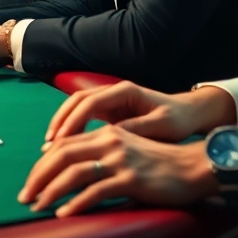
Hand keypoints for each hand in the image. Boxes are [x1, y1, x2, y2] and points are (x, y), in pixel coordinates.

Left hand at [18, 125, 215, 216]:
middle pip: (61, 155)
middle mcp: (109, 142)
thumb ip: (100, 155)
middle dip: (38, 176)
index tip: (30, 181)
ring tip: (38, 206)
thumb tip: (71, 172)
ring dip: (51, 191)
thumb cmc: (158, 163)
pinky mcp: (130, 179)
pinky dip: (76, 203)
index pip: (64, 145)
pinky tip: (64, 213)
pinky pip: (96, 192)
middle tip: (24, 196)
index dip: (42, 163)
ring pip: (74, 173)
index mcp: (106, 133)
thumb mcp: (126, 150)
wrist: (191, 167)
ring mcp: (120, 160)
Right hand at [44, 83, 234, 144]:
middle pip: (77, 100)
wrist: (189, 114)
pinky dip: (72, 129)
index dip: (73, 121)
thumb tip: (111, 137)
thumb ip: (137, 130)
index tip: (61, 140)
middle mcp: (114, 92)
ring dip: (62, 124)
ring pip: (77, 107)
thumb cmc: (177, 120)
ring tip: (50, 146)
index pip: (90, 102)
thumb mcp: (161, 127)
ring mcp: (110, 100)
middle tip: (49, 144)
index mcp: (125, 91)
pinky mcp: (110, 111)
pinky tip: (64, 146)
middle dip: (60, 121)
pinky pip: (84, 116)